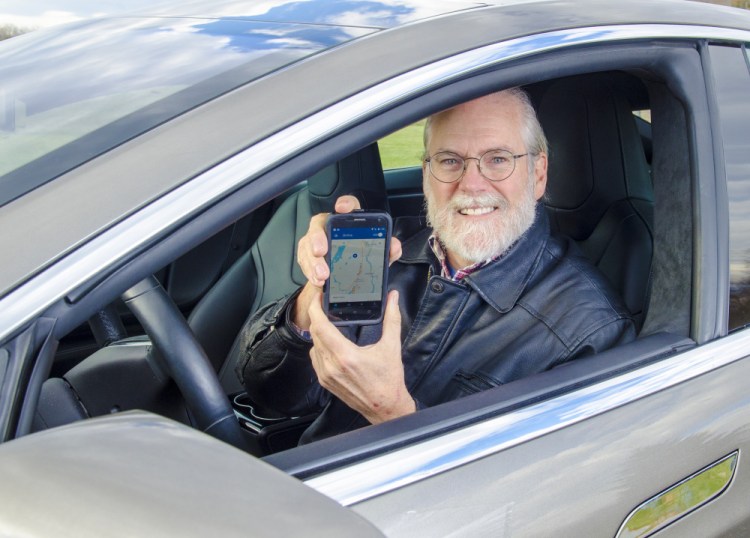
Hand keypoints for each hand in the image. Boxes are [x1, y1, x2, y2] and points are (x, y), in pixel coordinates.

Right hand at [293, 195, 401, 329]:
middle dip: (318, 237)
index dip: (345, 204)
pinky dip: (310, 272)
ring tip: (322, 275)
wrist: (342, 277)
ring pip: (308, 245)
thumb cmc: (358, 260)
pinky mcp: (306, 254)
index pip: (347, 206)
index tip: (342, 208)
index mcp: (347, 222)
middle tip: (321, 251)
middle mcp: (328, 226)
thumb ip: (385, 251)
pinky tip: (317, 280)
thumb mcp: (374, 257)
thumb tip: (394, 246)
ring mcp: (314, 240)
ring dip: (313, 261)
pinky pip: (304, 261)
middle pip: (319, 224)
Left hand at [308, 290, 414, 423]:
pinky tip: (331, 344)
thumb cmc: (389, 380)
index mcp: (345, 355)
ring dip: (318, 333)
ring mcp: (326, 375)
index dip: (316, 309)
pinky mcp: (325, 382)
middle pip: (314, 334)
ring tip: (329, 324)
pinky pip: (315, 358)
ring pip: (313, 346)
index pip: (320, 326)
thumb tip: (393, 297)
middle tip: (325, 306)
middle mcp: (331, 366)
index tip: (318, 298)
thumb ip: (392, 318)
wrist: (386, 408)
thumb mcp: (392, 346)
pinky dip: (319, 347)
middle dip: (317, 317)